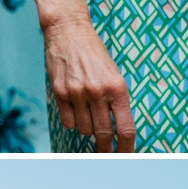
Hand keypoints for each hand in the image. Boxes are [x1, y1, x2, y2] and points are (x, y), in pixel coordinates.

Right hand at [43, 11, 135, 152]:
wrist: (70, 31)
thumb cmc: (94, 53)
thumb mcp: (114, 74)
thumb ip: (116, 100)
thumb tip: (118, 130)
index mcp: (118, 88)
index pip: (126, 128)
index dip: (127, 148)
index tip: (126, 156)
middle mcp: (99, 92)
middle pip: (104, 134)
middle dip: (105, 149)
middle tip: (104, 154)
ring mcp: (78, 93)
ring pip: (85, 129)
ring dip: (87, 128)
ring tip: (87, 115)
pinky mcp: (60, 93)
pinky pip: (68, 122)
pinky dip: (72, 122)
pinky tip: (75, 110)